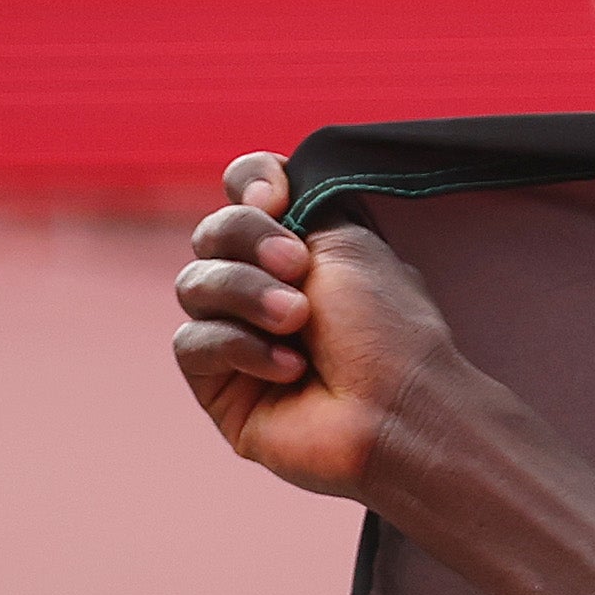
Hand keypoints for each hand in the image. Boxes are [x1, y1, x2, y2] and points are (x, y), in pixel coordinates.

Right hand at [170, 152, 462, 499]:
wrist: (402, 413)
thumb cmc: (388, 332)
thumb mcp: (348, 244)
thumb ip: (300, 205)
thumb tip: (259, 182)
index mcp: (300, 253)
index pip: (242, 193)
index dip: (247, 182)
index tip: (275, 193)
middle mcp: (264, 291)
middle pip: (211, 234)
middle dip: (246, 238)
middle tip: (298, 267)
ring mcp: (237, 339)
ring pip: (193, 286)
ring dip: (246, 293)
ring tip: (297, 318)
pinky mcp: (220, 388)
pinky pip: (193, 344)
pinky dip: (240, 347)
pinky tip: (290, 369)